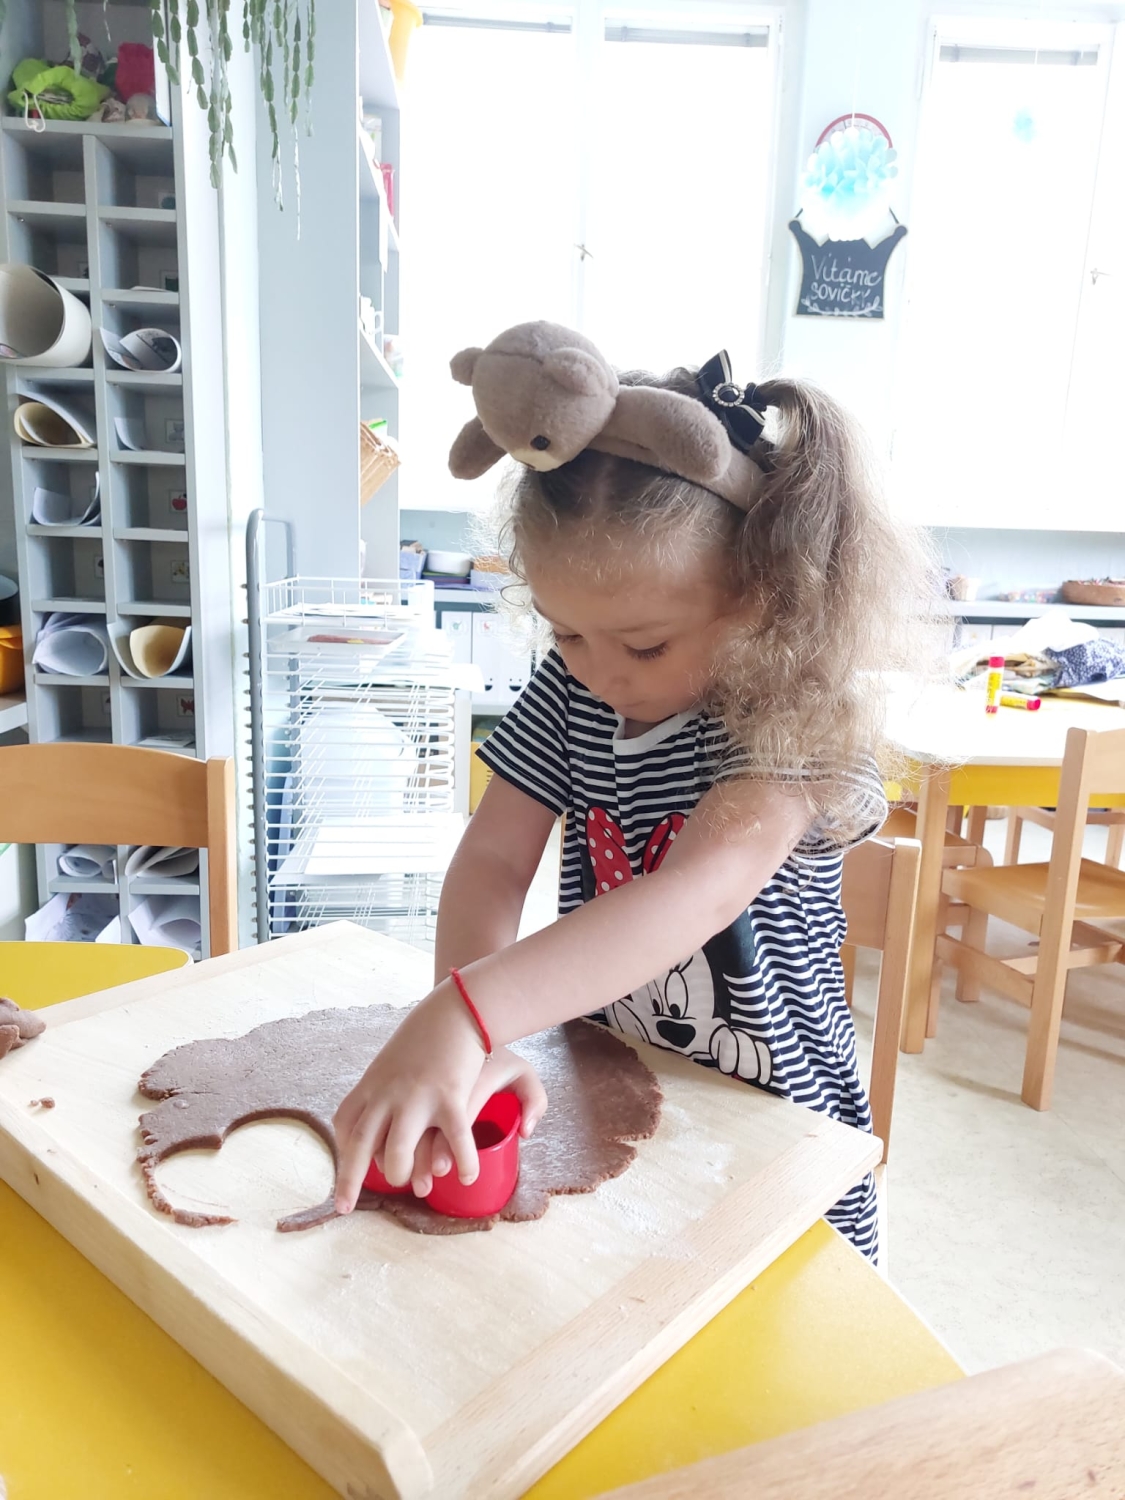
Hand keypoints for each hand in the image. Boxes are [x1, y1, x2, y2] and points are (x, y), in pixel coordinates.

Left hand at [332, 988, 546, 1213]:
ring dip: (403, 1174)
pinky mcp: (449, 1098)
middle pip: (360, 1144)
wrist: (455, 1009)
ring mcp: (416, 1098)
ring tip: (418, 1186)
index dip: (343, 1152)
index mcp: (372, 1085)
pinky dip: (462, 1163)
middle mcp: (387, 1094)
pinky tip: (467, 1179)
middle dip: (348, 1181)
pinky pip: (454, 1141)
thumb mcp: (390, 1061)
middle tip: (345, 1208)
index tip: (347, 1171)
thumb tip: (375, 1116)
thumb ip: (380, 1090)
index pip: (346, 1124)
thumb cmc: (426, 1037)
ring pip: (397, 1151)